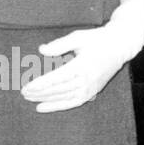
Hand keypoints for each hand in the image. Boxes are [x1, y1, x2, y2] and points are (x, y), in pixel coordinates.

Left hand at [21, 0, 143, 111]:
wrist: (120, 46)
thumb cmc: (97, 39)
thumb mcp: (78, 37)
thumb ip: (59, 45)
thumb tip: (41, 50)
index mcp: (82, 65)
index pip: (57, 78)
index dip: (41, 84)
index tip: (27, 87)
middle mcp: (87, 80)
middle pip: (59, 90)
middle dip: (40, 93)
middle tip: (23, 93)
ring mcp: (90, 88)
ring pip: (64, 98)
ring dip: (46, 100)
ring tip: (30, 100)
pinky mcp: (92, 92)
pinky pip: (73, 103)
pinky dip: (57, 106)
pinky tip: (43, 107)